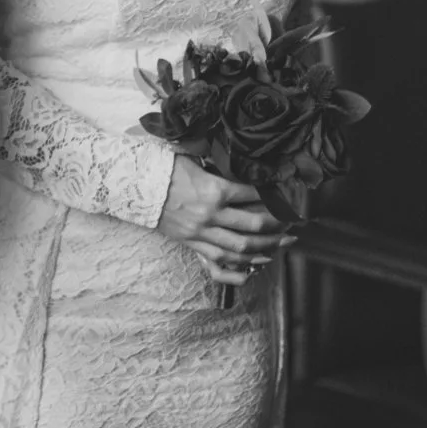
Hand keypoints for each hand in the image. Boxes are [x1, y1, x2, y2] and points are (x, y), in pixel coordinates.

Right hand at [157, 156, 295, 286]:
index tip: (287, 195)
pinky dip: (239, 267)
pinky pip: (218, 262)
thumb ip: (220, 166)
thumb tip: (245, 166)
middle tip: (293, 223)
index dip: (274, 195)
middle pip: (253, 225)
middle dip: (277, 225)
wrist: (134, 186)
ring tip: (283, 244)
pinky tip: (255, 267)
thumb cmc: (164, 168)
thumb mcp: (195, 160)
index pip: (254, 195)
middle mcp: (210, 215)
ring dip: (266, 247)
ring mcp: (200, 232)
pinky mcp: (191, 243)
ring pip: (240, 247)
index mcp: (214, 190)